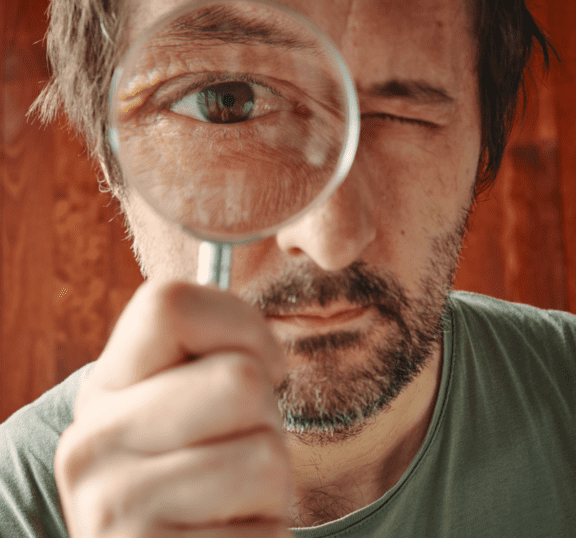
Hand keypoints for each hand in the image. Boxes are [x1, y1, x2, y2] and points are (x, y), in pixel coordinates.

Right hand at [55, 280, 292, 536]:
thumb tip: (289, 260)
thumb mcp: (186, 404)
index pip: (170, 303)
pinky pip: (265, 531)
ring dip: (271, 483)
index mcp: (108, 385)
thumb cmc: (196, 469)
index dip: (244, 325)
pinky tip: (228, 535)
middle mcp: (93, 440)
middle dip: (267, 417)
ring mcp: (114, 510)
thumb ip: (213, 352)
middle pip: (241, 380)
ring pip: (265, 456)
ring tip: (234, 498)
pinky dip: (264, 533)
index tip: (268, 365)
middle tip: (240, 445)